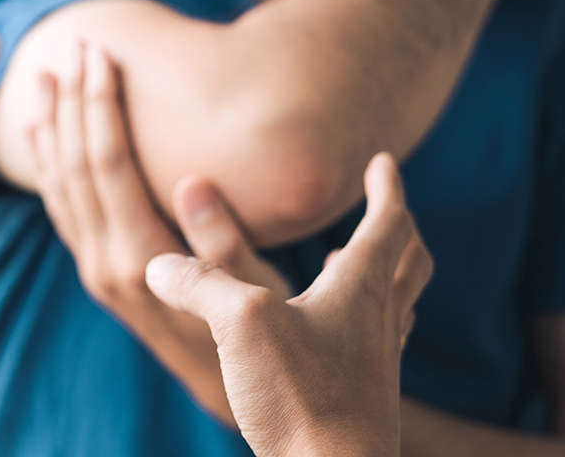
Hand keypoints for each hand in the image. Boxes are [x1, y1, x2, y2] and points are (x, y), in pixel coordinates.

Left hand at [25, 42, 292, 426]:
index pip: (109, 166)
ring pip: (59, 186)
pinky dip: (49, 165)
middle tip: (72, 45)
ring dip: (51, 126)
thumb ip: (222, 240)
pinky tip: (43, 134)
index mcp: (143, 260)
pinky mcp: (98, 273)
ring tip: (42, 74)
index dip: (100, 106)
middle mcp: (108, 265)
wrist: (229, 390)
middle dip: (72, 101)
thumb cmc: (259, 333)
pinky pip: (61, 209)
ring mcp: (97, 271)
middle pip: (75, 166)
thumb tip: (193, 180)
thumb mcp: (255, 290)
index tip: (98, 55)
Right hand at [147, 153, 434, 456]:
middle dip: (400, 230)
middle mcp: (379, 321)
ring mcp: (376, 365)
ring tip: (355, 270)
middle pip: (409, 263)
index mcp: (362, 288)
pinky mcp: (363, 401)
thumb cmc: (302, 398)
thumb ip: (200, 283)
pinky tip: (331, 341)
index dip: (387, 187)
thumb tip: (155, 264)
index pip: (390, 222)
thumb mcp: (240, 324)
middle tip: (388, 212)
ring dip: (384, 279)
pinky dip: (361, 327)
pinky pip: (374, 349)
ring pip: (396, 307)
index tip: (383, 162)